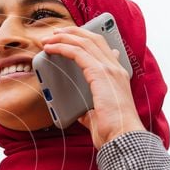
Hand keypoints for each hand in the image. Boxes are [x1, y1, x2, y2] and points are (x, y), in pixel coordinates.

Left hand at [40, 25, 145, 148]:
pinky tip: (50, 48)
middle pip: (93, 39)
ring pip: (84, 42)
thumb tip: (81, 112)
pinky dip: (61, 47)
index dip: (85, 38)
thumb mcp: (98, 117)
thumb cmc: (112, 131)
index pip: (102, 47)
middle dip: (72, 32)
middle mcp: (116, 68)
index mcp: (118, 76)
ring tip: (48, 39)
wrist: (122, 136)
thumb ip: (90, 110)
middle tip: (55, 33)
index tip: (70, 37)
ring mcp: (109, 68)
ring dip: (63, 37)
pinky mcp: (99, 73)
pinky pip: (77, 52)